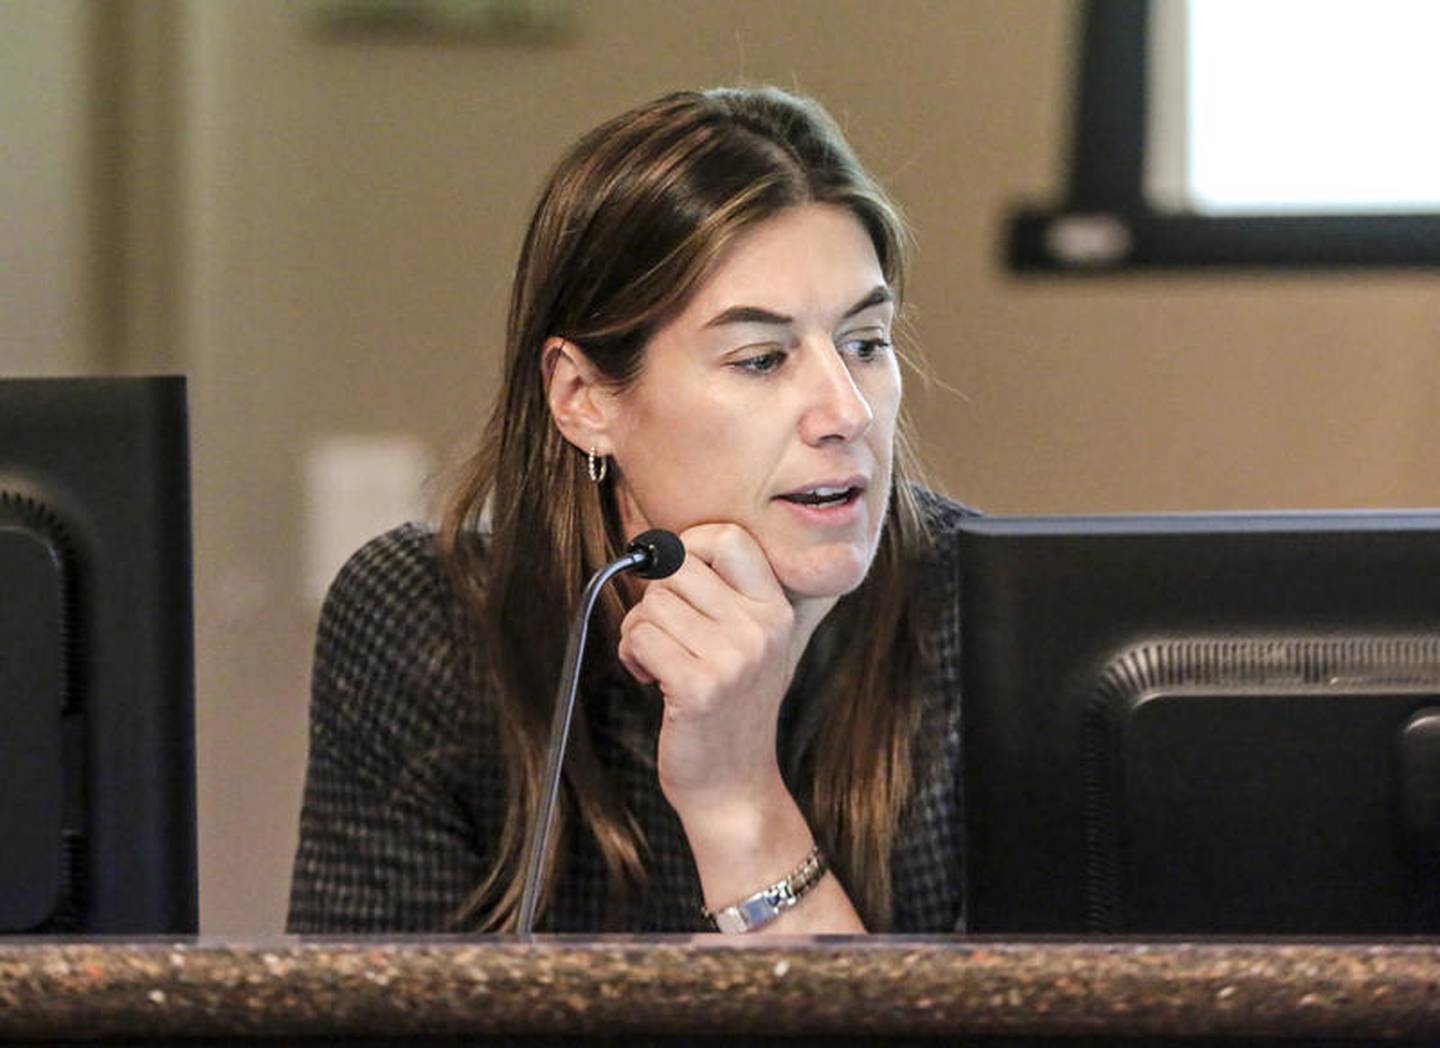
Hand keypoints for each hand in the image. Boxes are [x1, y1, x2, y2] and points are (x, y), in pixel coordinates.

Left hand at [616, 523, 800, 826]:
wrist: (734, 787)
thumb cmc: (728, 710)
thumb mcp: (748, 644)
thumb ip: (721, 594)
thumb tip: (656, 545)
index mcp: (776, 610)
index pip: (728, 538)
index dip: (688, 545)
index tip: (674, 579)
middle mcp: (760, 629)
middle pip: (677, 566)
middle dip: (654, 596)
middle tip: (663, 633)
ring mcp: (733, 658)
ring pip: (651, 604)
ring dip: (639, 632)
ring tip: (659, 663)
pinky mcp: (698, 687)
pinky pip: (640, 638)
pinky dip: (632, 656)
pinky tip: (652, 679)